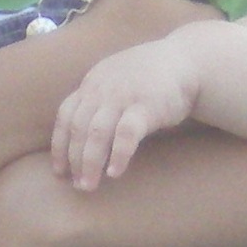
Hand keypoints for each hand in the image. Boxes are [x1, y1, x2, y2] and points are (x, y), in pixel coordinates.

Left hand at [51, 33, 203, 189]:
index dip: (59, 145)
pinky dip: (118, 155)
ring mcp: (123, 97)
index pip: (65, 116)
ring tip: (88, 185)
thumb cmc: (151, 77)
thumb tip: (82, 136)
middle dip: (73, 160)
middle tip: (75, 185)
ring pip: (96, 134)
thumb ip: (98, 99)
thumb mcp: (116, 79)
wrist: (187, 61)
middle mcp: (102, 89)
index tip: (59, 171)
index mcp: (92, 83)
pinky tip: (115, 173)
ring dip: (90, 163)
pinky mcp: (146, 106)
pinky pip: (125, 134)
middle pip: (78, 129)